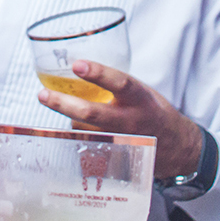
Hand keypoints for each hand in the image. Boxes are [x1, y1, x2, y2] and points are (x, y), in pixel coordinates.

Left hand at [37, 60, 203, 177]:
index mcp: (140, 98)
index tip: (77, 64)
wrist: (176, 147)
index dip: (98, 73)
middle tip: (43, 94)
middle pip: (92, 114)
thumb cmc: (153, 111)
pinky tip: (78, 124)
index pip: (120, 82)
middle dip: (63, 104)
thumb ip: (115, 83)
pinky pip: (87, 142)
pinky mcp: (114, 156)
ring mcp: (120, 141)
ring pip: (84, 129)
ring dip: (69, 117)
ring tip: (62, 103)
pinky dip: (78, 131)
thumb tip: (76, 68)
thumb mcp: (141, 91)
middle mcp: (130, 121)